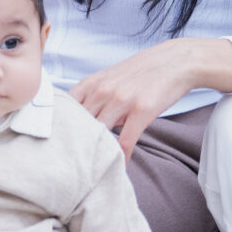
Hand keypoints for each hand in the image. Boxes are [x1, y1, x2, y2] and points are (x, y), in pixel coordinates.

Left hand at [72, 37, 231, 156]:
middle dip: (73, 145)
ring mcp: (121, 100)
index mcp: (92, 83)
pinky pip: (124, 142)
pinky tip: (119, 166)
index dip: (57, 128)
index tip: (55, 144)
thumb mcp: (112, 77)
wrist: (177, 61)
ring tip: (92, 170)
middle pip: (77, 125)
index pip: (63, 109)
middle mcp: (102, 91)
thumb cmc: (143, 71)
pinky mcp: (141, 110)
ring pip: (98, 135)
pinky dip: (120, 158)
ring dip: (95, 154)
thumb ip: (93, 95)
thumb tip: (80, 120)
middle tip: (70, 165)